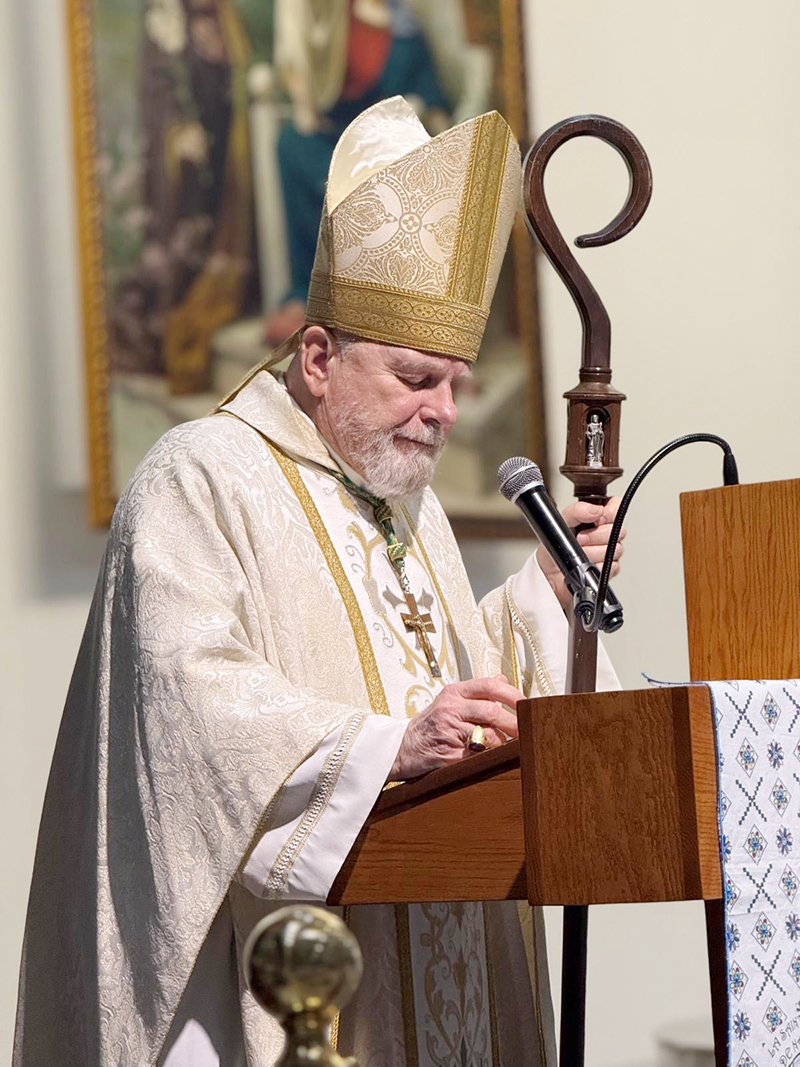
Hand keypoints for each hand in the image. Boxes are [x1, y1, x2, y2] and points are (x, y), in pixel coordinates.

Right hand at [388, 675, 522, 781]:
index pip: (489, 686)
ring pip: (488, 736)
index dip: (512, 694)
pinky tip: (495, 758)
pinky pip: (479, 756)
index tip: (527, 703)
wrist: (401, 749)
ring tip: (512, 746)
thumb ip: (477, 691)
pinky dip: (492, 758)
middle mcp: (451, 708)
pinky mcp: (450, 754)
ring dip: (505, 743)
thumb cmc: (430, 725)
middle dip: (515, 723)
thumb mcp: (449, 700)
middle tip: (528, 731)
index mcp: (454, 692)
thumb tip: (503, 678)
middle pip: (492, 712)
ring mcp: (449, 731)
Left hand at [535, 497, 625, 610]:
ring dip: (592, 552)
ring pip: (615, 549)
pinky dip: (595, 565)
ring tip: (580, 551)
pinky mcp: (609, 569)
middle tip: (580, 538)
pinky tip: (585, 563)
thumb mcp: (562, 522)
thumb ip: (577, 511)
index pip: (617, 506)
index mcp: (597, 517)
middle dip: (596, 535)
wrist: (549, 571)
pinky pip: (611, 566)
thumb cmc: (555, 546)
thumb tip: (597, 510)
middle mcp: (606, 533)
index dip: (610, 513)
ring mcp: (609, 551)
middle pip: (619, 530)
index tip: (597, 520)